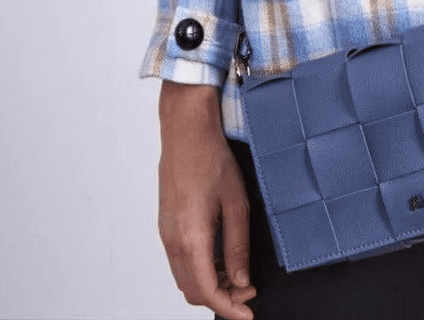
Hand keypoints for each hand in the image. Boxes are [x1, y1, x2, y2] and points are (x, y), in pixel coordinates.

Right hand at [157, 82, 256, 319]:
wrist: (186, 132)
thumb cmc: (213, 160)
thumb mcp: (237, 203)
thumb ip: (238, 246)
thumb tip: (240, 280)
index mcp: (191, 238)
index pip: (207, 292)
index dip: (229, 309)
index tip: (248, 314)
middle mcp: (172, 241)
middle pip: (193, 291)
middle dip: (222, 298)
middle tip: (248, 291)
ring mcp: (166, 233)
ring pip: (185, 278)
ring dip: (210, 283)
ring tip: (238, 274)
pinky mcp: (166, 225)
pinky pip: (180, 260)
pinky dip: (200, 268)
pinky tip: (221, 256)